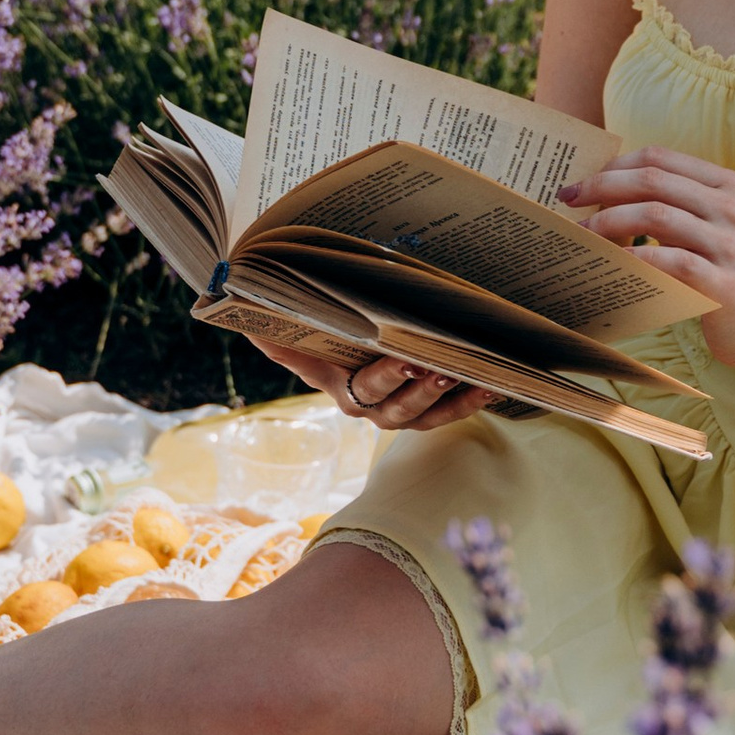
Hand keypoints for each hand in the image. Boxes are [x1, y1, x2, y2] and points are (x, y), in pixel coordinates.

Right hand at [271, 343, 495, 433]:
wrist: (340, 348)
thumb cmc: (319, 339)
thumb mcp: (296, 337)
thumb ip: (276, 334)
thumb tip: (243, 318)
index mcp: (342, 390)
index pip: (364, 387)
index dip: (386, 377)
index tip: (406, 359)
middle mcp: (371, 409)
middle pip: (398, 405)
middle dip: (420, 389)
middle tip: (440, 369)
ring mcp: (399, 414)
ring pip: (425, 416)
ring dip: (448, 401)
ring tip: (471, 380)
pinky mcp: (424, 412)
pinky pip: (448, 415)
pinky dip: (469, 403)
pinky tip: (490, 386)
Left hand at [562, 146, 734, 379]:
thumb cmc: (723, 268)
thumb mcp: (706, 224)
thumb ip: (669, 202)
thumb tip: (601, 191)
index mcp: (723, 184)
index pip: (659, 157)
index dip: (614, 165)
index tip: (582, 184)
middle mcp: (729, 208)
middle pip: (653, 181)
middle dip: (602, 188)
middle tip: (569, 201)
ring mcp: (729, 244)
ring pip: (657, 216)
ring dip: (609, 221)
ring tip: (583, 234)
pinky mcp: (725, 283)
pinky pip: (671, 262)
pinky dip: (635, 257)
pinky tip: (612, 260)